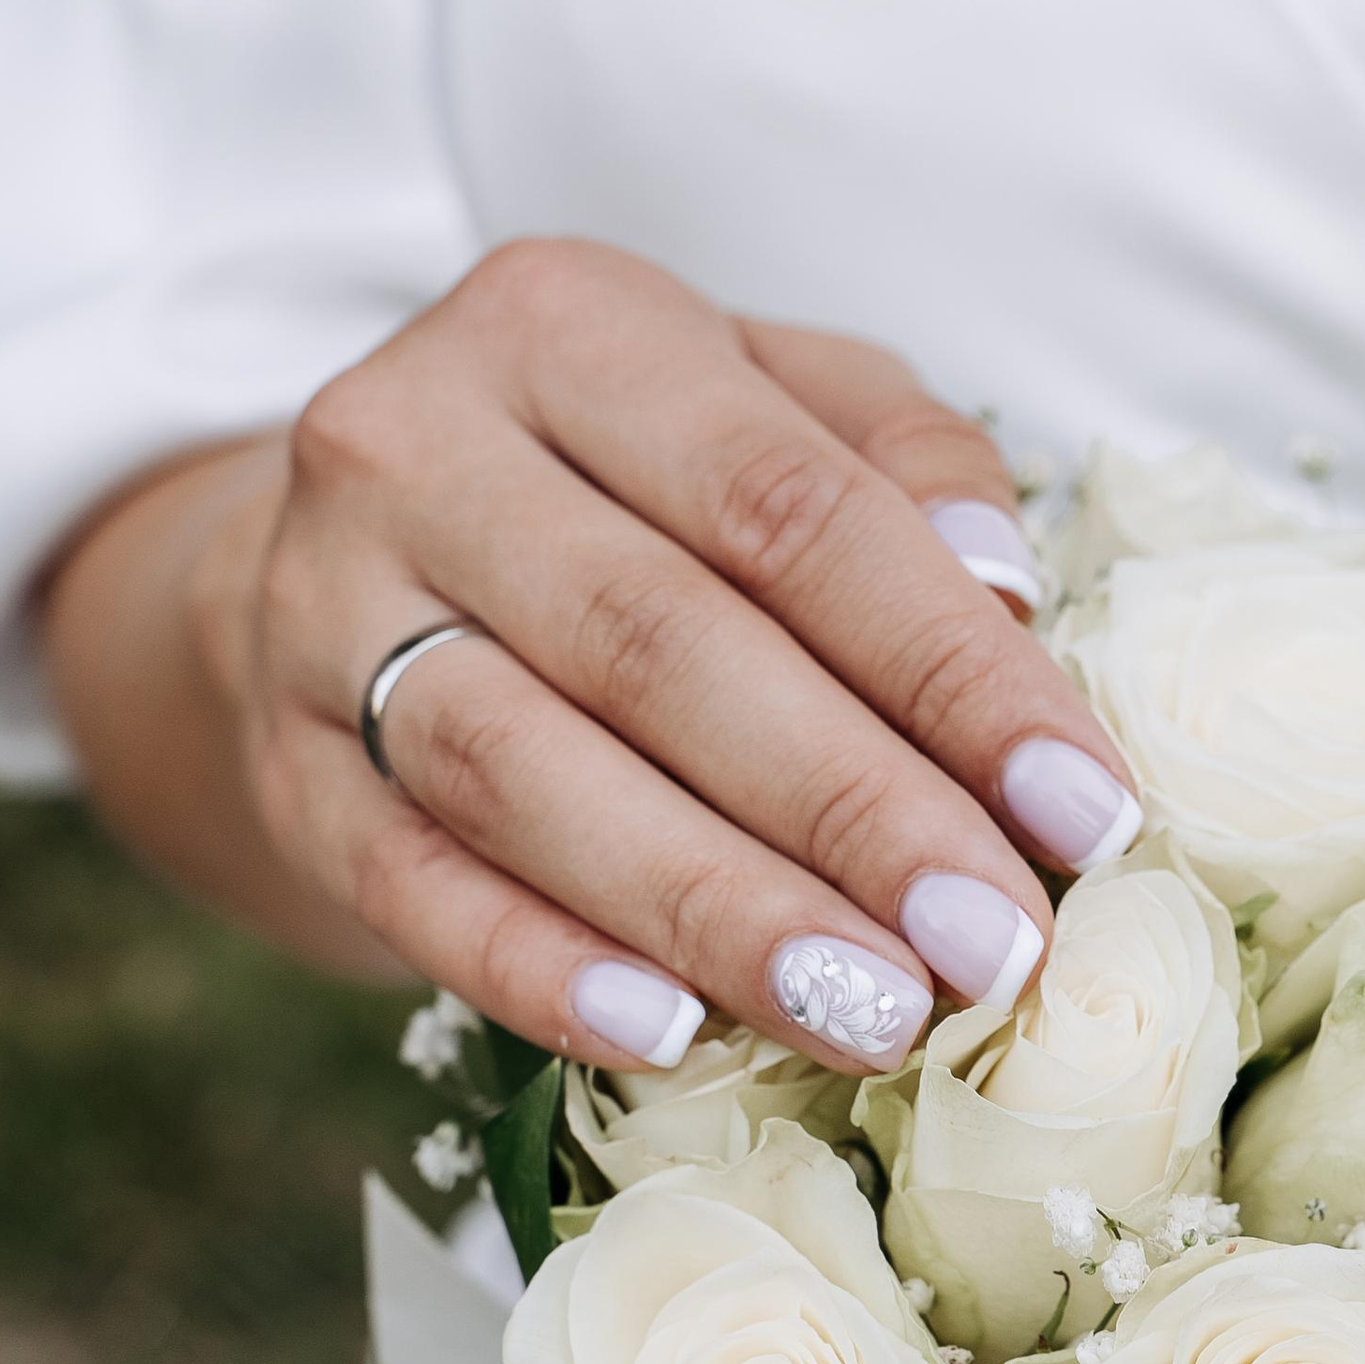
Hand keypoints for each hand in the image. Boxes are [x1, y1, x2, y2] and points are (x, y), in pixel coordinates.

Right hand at [193, 242, 1138, 1069]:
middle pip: (661, 643)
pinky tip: (668, 1039)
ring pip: (527, 772)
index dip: (950, 669)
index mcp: (567, 324)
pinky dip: (539, 968)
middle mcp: (415, 444)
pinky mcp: (281, 763)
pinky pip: (411, 883)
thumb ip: (901, 462)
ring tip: (874, 1013)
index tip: (1083, 809)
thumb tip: (1006, 587)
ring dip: (716, 909)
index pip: (788, 507)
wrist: (343, 544)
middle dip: (852, 811)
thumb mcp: (768, 403)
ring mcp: (319, 607)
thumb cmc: (618, 483)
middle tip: (994, 942)